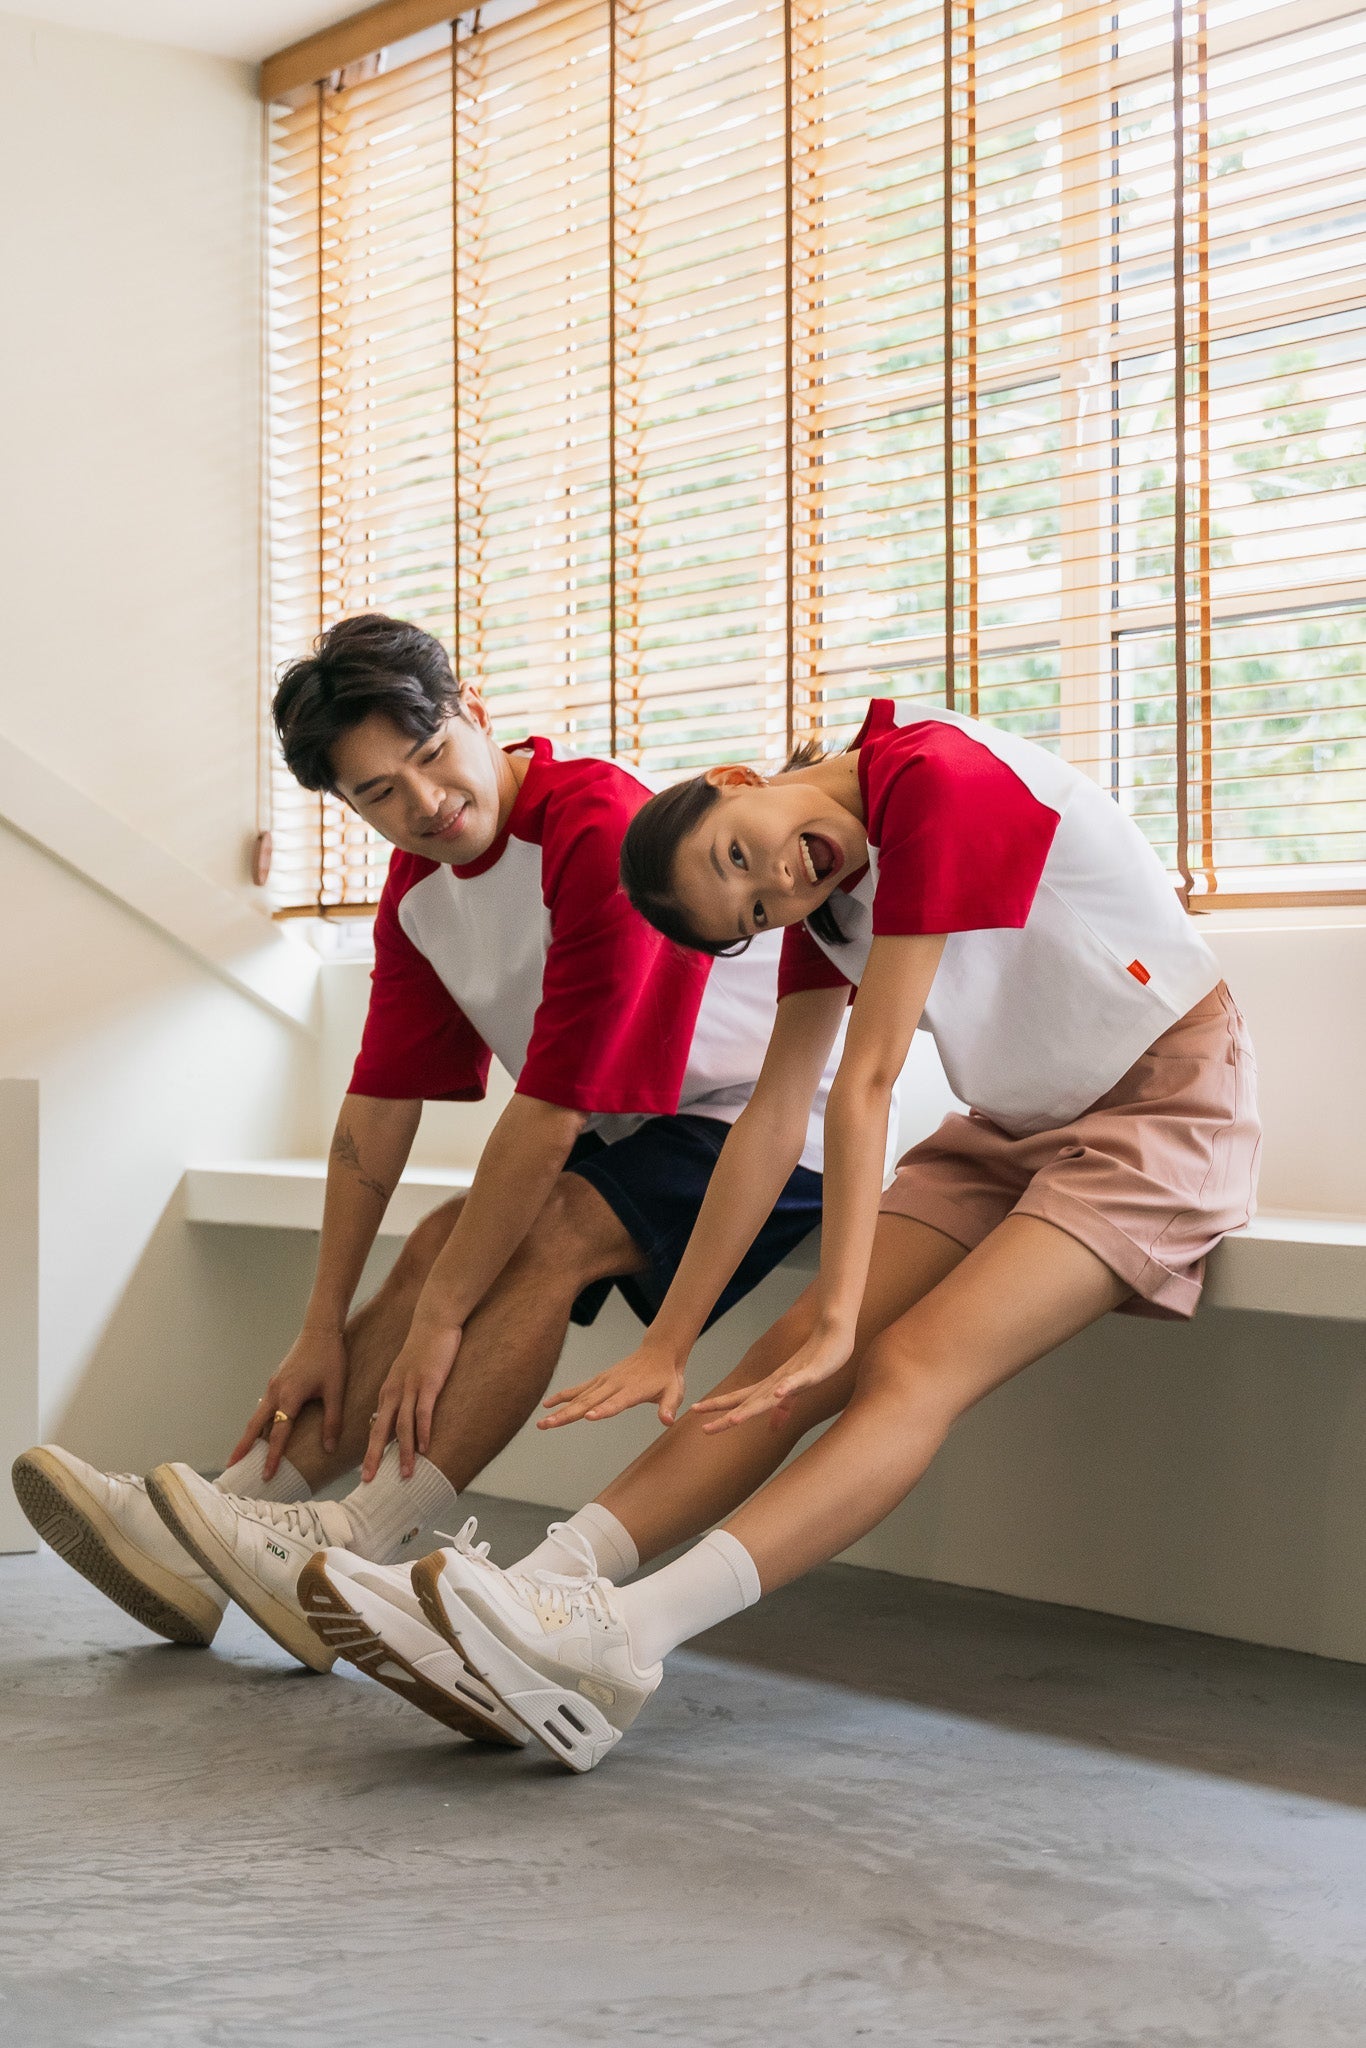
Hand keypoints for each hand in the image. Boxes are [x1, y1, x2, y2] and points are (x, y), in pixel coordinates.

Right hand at [228, 1324, 347, 1479]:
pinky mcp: (276, 1380)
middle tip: (231, 1466)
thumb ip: (332, 1420)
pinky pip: (264, 1405)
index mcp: (289, 1396)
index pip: (278, 1434)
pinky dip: (259, 1421)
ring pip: (257, 1415)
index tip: (265, 1475)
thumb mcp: (336, 1390)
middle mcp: (275, 1392)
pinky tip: (262, 1429)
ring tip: (242, 1453)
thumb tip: (329, 1447)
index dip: (272, 1456)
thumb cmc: (330, 1358)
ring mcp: (273, 1385)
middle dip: (243, 1447)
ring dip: (249, 1435)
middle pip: (255, 1426)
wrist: (320, 1329)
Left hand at [362, 1322, 462, 1480]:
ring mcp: (411, 1387)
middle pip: (380, 1430)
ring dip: (403, 1452)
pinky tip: (425, 1448)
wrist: (434, 1321)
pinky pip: (424, 1411)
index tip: (366, 1472)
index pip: (376, 1426)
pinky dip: (423, 1431)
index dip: (371, 1450)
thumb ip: (403, 1395)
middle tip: (368, 1480)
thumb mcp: (406, 1374)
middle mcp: (394, 1391)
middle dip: (374, 1457)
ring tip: (405, 1474)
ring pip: (403, 1426)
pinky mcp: (429, 1382)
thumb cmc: (423, 1349)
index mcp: (387, 1391)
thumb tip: (403, 1419)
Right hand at [539, 1343, 686, 1430]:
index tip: (588, 1417)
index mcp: (632, 1390)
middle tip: (548, 1426)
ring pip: (579, 1397)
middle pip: (588, 1402)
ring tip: (542, 1423)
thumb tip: (668, 1421)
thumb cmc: (667, 1375)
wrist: (658, 1351)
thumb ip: (668, 1406)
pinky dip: (562, 1396)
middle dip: (568, 1415)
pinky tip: (547, 1405)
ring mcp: (604, 1381)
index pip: (615, 1403)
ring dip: (560, 1410)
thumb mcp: (674, 1391)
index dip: (602, 1410)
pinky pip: (578, 1389)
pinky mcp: (599, 1379)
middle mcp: (614, 1385)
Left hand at [692, 1319, 853, 1433]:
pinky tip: (778, 1392)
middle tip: (698, 1419)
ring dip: (750, 1408)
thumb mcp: (797, 1389)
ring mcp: (791, 1377)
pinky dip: (787, 1388)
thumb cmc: (815, 1359)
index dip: (718, 1406)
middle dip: (723, 1411)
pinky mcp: (810, 1372)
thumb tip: (772, 1429)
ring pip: (767, 1396)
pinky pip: (797, 1381)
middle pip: (746, 1401)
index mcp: (769, 1387)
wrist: (833, 1332)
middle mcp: (775, 1382)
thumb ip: (784, 1408)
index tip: (695, 1412)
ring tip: (733, 1420)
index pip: (739, 1399)